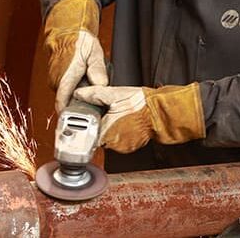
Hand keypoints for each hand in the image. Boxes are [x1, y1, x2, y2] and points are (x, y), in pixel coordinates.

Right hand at [43, 0, 107, 110]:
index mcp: (65, 77)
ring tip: (90, 85)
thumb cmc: (79, 41)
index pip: (63, 103)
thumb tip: (100, 85)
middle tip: (97, 100)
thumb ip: (97, 70)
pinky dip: (75, 89)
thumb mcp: (94, 53)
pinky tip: (83, 81)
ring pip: (69, 96)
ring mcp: (55, 81)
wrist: (66, 32)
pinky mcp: (56, 80)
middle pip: (69, 102)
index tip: (82, 123)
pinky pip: (67, 90)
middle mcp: (57, 81)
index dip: (71, 116)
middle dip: (82, 104)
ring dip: (79, 95)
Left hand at [73, 83, 205, 153]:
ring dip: (109, 129)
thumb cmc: (141, 103)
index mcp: (106, 131)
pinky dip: (119, 132)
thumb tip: (78, 93)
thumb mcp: (114, 94)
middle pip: (97, 136)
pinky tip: (124, 121)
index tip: (82, 121)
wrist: (160, 111)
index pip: (87, 134)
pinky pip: (119, 140)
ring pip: (109, 138)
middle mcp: (114, 143)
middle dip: (98, 126)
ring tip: (115, 116)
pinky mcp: (131, 146)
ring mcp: (123, 146)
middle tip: (103, 113)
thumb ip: (94, 94)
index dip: (84, 126)